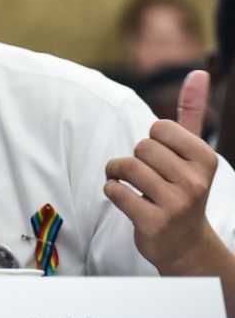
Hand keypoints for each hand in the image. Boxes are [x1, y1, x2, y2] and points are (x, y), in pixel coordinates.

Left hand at [105, 70, 223, 273]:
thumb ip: (192, 113)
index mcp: (206, 159)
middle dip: (134, 159)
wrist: (185, 244)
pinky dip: (111, 191)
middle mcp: (195, 181)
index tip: (163, 160)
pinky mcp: (154, 222)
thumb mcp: (193, 152)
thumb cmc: (183, 189)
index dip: (152, 141)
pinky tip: (126, 200)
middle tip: (146, 177)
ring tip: (130, 185)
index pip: (158, 128)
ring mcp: (176, 204)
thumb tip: (198, 73)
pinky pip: (114, 191)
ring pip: (125, 167)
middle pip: (140, 147)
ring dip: (116, 173)